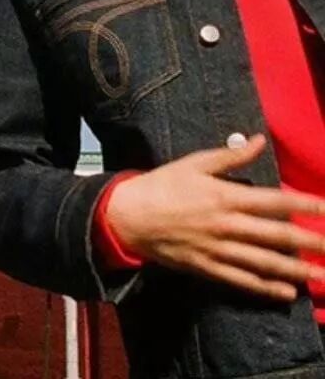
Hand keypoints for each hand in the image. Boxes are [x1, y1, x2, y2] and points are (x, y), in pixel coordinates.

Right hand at [104, 134, 324, 300]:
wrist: (129, 215)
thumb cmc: (163, 184)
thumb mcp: (193, 163)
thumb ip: (230, 156)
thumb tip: (260, 140)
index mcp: (225, 196)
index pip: (275, 201)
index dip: (305, 204)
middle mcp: (227, 225)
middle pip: (278, 235)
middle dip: (311, 242)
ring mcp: (219, 250)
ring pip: (265, 263)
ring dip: (297, 271)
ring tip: (322, 276)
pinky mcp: (208, 268)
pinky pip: (242, 281)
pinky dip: (266, 289)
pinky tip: (287, 293)